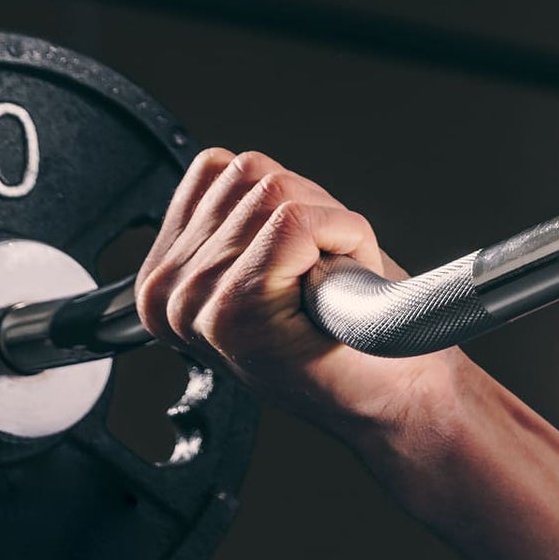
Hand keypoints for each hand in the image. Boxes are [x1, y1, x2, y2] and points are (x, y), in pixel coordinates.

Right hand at [128, 149, 466, 446]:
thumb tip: (226, 164)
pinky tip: (337, 288)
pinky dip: (343, 234)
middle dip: (310, 212)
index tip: (295, 262)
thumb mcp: (272, 264)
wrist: (394, 396)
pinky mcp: (237, 303)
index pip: (218, 168)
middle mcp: (167, 290)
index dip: (284, 200)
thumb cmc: (347, 333)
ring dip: (329, 227)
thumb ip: (235, 216)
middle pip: (252, 174)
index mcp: (164, 278)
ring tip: (326, 287)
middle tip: (320, 280)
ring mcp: (196, 299)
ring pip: (278, 189)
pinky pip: (300, 215)